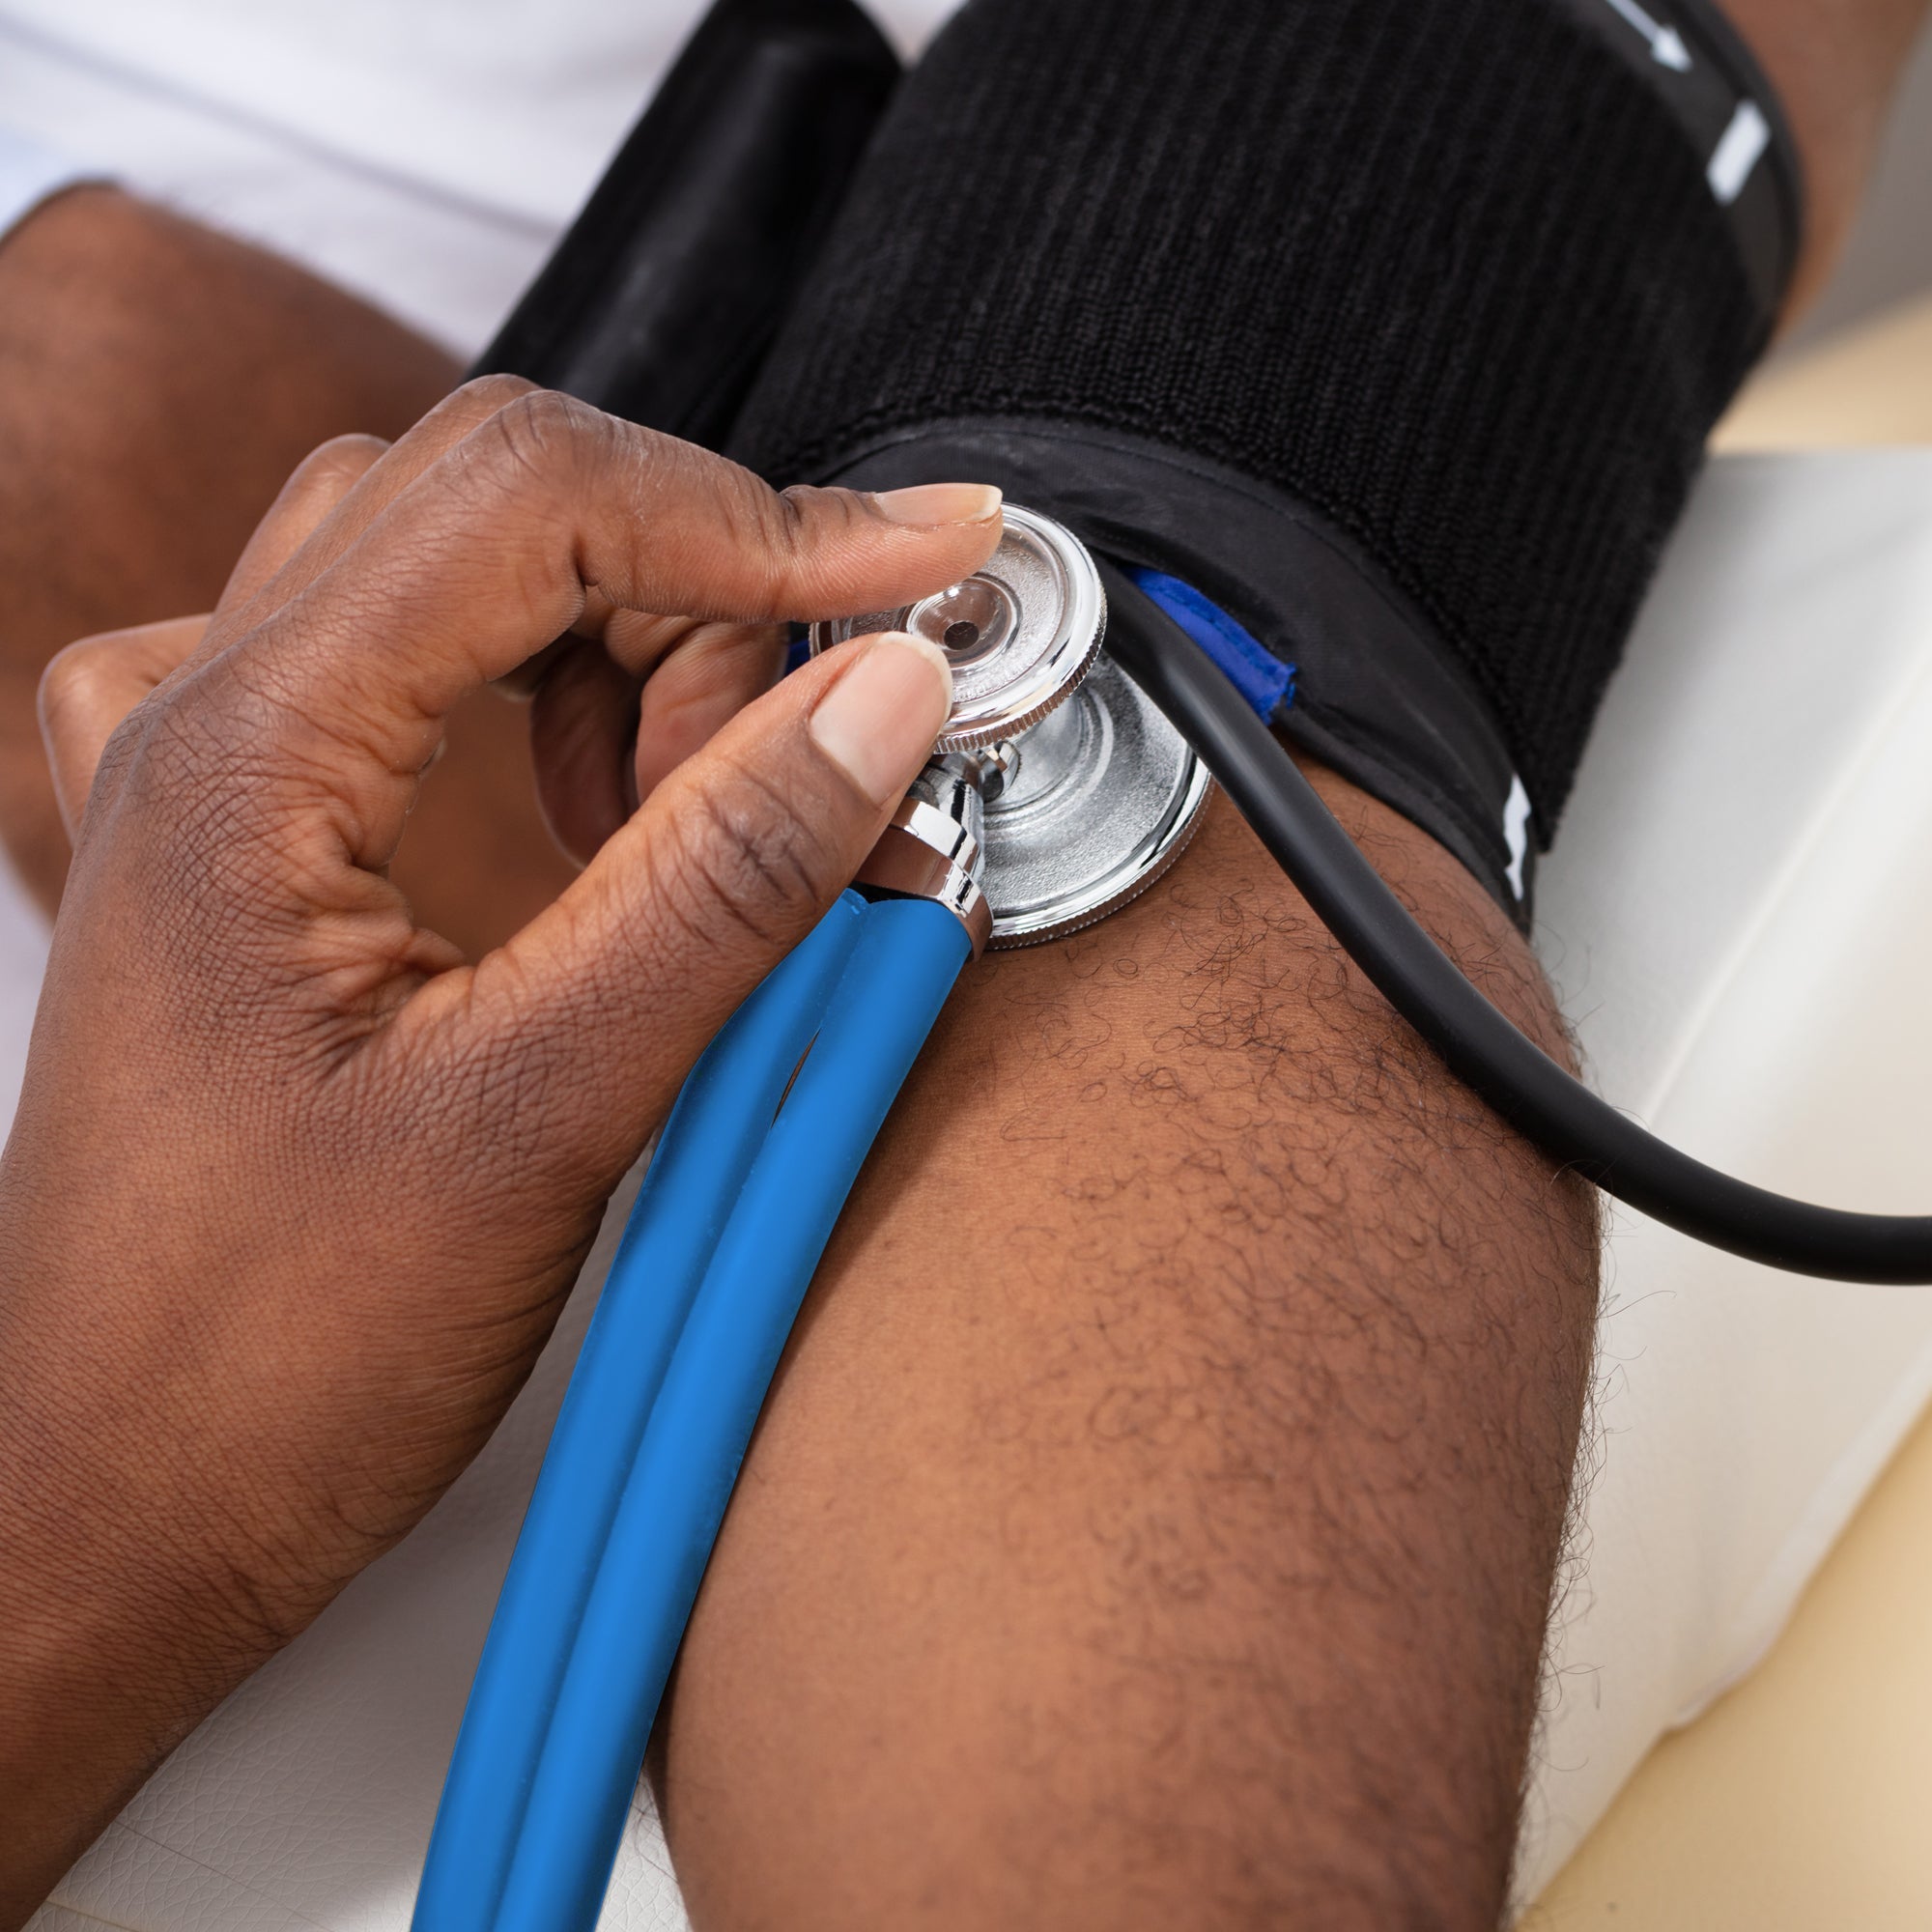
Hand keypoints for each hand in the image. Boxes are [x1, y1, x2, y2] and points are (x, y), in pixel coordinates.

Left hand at [0, 375, 998, 1921]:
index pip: (534, 504)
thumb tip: (881, 699)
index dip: (761, 520)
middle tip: (819, 759)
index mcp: (245, 754)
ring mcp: (214, 770)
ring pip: (460, 566)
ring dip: (632, 651)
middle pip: (501, 501)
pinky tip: (603, 821)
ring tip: (703, 817)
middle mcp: (205, 720)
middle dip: (706, 596)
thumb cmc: (256, 1362)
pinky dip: (553, 700)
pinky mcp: (256, 835)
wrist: (106, 1504)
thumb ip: (722, 883)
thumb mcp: (537, 1117)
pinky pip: (416, 663)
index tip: (927, 561)